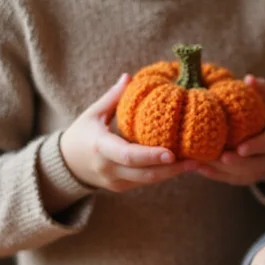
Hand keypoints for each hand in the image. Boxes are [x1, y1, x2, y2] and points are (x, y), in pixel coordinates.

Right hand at [60, 74, 194, 191]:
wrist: (67, 164)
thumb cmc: (82, 133)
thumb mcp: (93, 113)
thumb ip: (113, 97)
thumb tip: (130, 76)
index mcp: (100, 148)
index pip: (128, 155)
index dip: (151, 156)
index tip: (172, 153)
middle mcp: (109, 169)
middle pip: (145, 173)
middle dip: (172, 168)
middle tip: (196, 160)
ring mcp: (116, 182)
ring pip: (149, 180)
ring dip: (173, 173)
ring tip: (196, 162)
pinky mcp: (122, 187)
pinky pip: (146, 181)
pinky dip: (164, 174)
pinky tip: (183, 165)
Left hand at [192, 77, 264, 187]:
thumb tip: (249, 78)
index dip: (255, 147)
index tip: (241, 148)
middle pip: (253, 165)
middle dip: (235, 163)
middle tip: (218, 157)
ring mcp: (261, 172)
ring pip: (241, 175)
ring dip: (220, 170)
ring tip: (201, 161)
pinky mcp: (249, 178)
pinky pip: (232, 180)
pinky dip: (216, 176)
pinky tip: (200, 168)